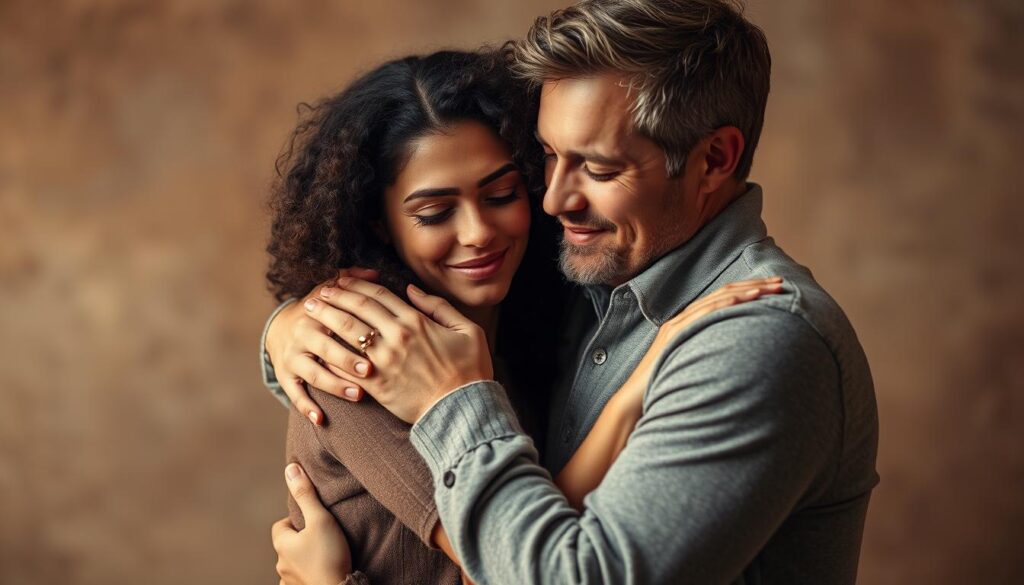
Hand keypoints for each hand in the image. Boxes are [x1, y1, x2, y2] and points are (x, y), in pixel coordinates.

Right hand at [265, 268, 380, 424]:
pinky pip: (294, 394)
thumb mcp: (329, 291)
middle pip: (325, 349)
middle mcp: (302, 334)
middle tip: (370, 371)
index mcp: (318, 313)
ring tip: (357, 395)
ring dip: (335, 386)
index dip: (357, 330)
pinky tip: (321, 419)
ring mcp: (292, 356)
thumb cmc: (320, 310)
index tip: (379, 341)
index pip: (338, 320)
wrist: (282, 327)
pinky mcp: (285, 375)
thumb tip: (376, 272)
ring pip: (313, 374)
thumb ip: (352, 280)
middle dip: (348, 360)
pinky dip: (306, 407)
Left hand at [272, 463, 351, 584]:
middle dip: (300, 539)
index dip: (295, 520)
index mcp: (282, 543)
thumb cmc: (330, 555)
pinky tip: (320, 572)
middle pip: (287, 544)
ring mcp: (288, 580)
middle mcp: (280, 563)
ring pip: (292, 563)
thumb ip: (306, 494)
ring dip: (303, 558)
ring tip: (323, 555)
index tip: (313, 521)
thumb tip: (290, 468)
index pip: (280, 525)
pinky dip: (307, 574)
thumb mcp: (320, 518)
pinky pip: (298, 580)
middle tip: (321, 536)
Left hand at [314, 277, 492, 423]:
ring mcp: (384, 361)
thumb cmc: (469, 371)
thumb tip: (411, 289)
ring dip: (327, 318)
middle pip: (357, 309)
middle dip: (334, 297)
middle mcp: (396, 337)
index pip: (378, 295)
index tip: (342, 280)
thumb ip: (438, 307)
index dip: (356, 285)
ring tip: (311, 312)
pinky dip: (331, 353)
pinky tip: (319, 347)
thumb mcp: (467, 330)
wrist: (462, 410)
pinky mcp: (376, 384)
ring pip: (347, 332)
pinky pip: (346, 365)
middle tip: (318, 293)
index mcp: (416, 322)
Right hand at [616, 277, 784, 405]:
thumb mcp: (694, 368)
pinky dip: (726, 304)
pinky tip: (746, 299)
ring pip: (718, 300)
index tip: (774, 289)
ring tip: (772, 287)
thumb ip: (710, 358)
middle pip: (724, 294)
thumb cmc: (665, 388)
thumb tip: (736, 361)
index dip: (750, 291)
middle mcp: (683, 319)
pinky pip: (704, 314)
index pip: (723, 300)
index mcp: (688, 325)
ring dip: (748, 291)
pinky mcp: (674, 334)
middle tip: (781, 282)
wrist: (634, 401)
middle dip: (755, 286)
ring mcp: (678, 325)